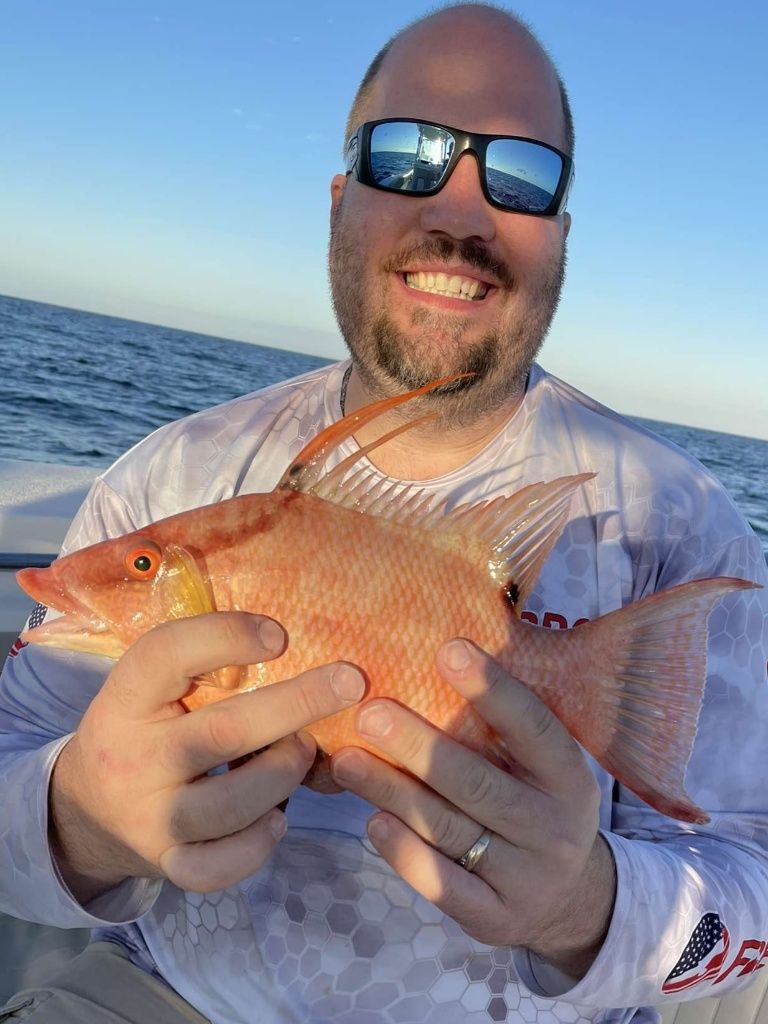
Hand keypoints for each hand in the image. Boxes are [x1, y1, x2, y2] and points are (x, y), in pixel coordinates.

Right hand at [50, 612, 365, 900]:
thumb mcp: (153, 689)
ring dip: (285, 772)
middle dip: (296, 704)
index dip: (225, 638)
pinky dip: (259, 844)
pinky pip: (220, 865)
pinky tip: (278, 816)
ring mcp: (150, 818)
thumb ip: (206, 671)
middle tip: (350, 682)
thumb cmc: (146, 729)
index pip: (165, 655)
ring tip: (305, 751)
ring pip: (231, 804)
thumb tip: (304, 655)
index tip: (279, 634)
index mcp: (127, 699)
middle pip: (222, 732)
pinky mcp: (168, 864)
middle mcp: (134, 758)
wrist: (86, 811)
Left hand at [330, 638, 615, 980]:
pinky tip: (373, 822)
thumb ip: (505, 728)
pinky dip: (404, 852)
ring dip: (392, 791)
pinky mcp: (495, 919)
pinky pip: (442, 885)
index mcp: (569, 778)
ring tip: (345, 760)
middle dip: (419, 744)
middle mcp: (554, 828)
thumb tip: (438, 654)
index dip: (493, 690)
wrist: (569, 901)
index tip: (448, 650)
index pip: (534, 728)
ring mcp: (526, 878)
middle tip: (369, 712)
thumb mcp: (542, 769)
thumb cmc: (536, 806)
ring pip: (449, 829)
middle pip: (477, 782)